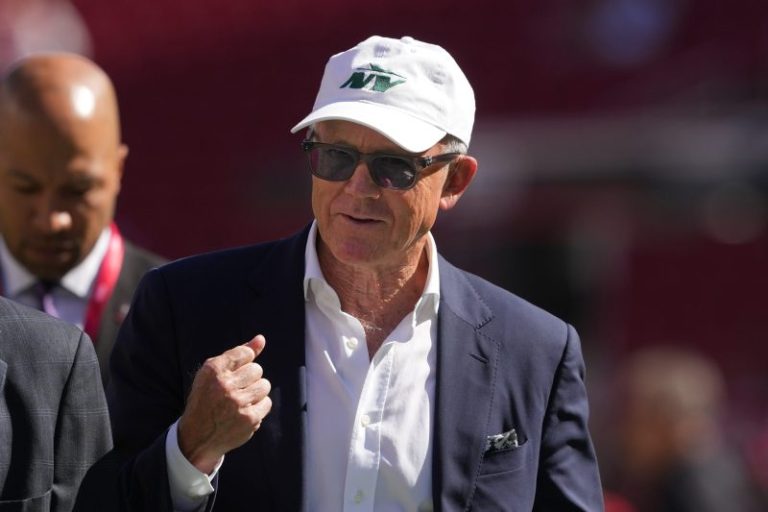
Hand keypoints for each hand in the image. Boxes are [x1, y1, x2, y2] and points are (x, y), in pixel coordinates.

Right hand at [178, 335, 271, 473]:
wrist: (196, 437)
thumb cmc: (207, 398)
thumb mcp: (214, 373)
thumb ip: (238, 354)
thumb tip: (261, 338)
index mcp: (213, 370)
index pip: (245, 353)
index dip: (243, 363)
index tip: (235, 374)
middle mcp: (224, 385)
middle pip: (257, 369)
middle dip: (249, 379)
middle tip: (235, 390)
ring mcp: (237, 403)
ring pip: (265, 385)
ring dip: (256, 392)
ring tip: (240, 401)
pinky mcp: (249, 419)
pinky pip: (267, 403)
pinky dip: (258, 407)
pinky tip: (244, 412)